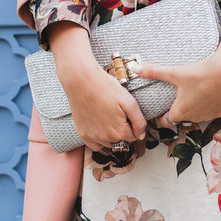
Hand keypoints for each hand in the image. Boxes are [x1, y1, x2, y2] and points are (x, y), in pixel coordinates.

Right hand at [47, 22, 145, 150]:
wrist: (79, 78)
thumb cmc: (106, 85)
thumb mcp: (128, 100)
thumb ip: (138, 119)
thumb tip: (142, 134)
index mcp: (119, 132)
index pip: (136, 136)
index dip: (137, 125)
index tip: (134, 114)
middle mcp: (105, 139)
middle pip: (123, 141)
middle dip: (126, 129)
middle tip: (122, 112)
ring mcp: (91, 137)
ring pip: (109, 143)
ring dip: (112, 133)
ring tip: (111, 114)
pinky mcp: (82, 133)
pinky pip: (95, 143)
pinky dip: (99, 136)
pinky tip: (100, 121)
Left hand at [133, 0, 220, 124]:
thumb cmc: (201, 74)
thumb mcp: (175, 72)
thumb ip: (154, 72)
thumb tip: (136, 68)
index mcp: (180, 112)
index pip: (165, 121)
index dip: (161, 115)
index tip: (160, 109)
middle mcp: (194, 118)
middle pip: (181, 116)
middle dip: (178, 108)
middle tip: (177, 95)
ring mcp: (208, 116)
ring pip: (196, 114)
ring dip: (193, 107)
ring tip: (193, 92)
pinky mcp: (220, 112)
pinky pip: (209, 111)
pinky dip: (207, 104)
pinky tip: (207, 92)